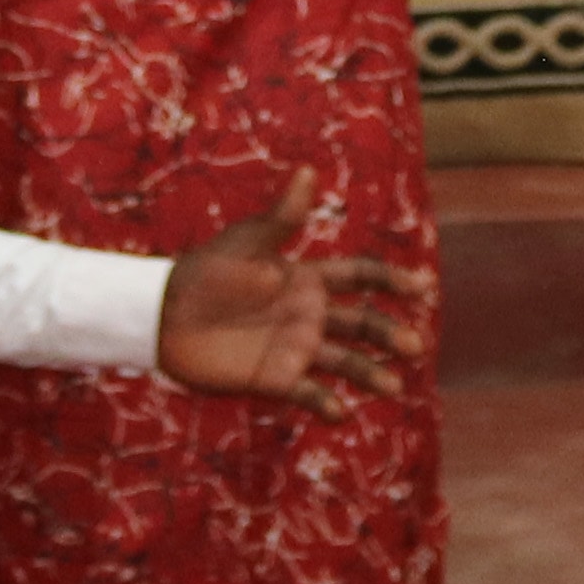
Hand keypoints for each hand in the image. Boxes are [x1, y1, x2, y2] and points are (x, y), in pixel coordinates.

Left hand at [153, 167, 430, 414]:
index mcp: (307, 279)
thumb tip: (307, 171)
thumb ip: (282, 217)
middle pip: (362, 323)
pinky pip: (308, 393)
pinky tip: (340, 412)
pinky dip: (325, 404)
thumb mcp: (246, 242)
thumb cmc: (204, 271)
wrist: (163, 315)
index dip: (391, 281)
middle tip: (414, 345)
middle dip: (388, 333)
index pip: (360, 277)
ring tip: (393, 386)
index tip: (421, 287)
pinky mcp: (274, 379)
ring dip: (370, 373)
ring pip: (344, 362)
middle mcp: (309, 315)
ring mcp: (294, 349)